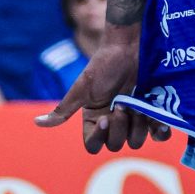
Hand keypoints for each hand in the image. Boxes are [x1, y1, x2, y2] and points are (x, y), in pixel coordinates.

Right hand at [38, 24, 170, 154]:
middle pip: (116, 145)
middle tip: (123, 105)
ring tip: (137, 105)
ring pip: (136, 141)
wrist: (128, 48)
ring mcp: (134, 120)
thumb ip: (63, 110)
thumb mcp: (82, 89)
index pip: (93, 145)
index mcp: (94, 119)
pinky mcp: (152, 114)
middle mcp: (113, 123)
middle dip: (120, 127)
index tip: (106, 118)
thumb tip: (35, 123)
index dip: (99, 137)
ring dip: (137, 125)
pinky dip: (159, 131)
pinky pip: (158, 135)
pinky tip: (157, 122)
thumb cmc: (103, 66)